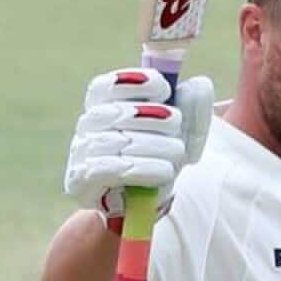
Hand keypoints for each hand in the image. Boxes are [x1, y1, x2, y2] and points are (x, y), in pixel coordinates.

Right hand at [63, 68, 213, 223]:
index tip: (164, 88)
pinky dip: (142, 168)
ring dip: (153, 145)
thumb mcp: (185, 127)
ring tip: (176, 152)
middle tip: (175, 122)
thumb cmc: (161, 154)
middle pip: (114, 112)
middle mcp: (88, 125)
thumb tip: (200, 84)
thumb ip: (194, 103)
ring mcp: (81, 152)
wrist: (149, 199)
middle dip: (151, 116)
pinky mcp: (81, 180)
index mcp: (105, 104)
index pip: (106, 86)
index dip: (133, 82)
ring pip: (115, 141)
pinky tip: (163, 170)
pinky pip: (110, 169)